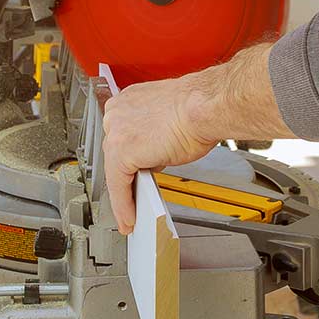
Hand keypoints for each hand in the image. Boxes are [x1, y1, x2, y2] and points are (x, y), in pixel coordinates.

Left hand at [100, 45, 292, 234]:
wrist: (204, 108)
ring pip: (114, 172)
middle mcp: (117, 112)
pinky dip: (124, 205)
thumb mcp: (168, 121)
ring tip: (133, 212)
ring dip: (125, 194)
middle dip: (126, 177)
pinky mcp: (121, 152)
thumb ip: (153, 136)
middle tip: (135, 197)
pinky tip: (130, 217)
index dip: (129, 159)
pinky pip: (118, 187)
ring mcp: (116, 131)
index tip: (131, 174)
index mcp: (128, 100)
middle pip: (114, 153)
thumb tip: (154, 153)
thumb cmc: (198, 109)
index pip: (121, 136)